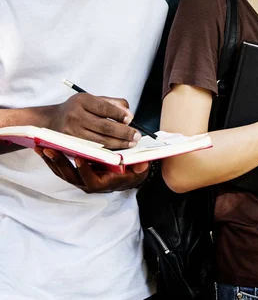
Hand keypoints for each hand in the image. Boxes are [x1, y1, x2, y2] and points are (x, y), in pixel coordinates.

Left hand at [35, 147, 149, 192]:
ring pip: (63, 172)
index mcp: (104, 183)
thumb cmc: (132, 171)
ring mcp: (80, 179)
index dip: (85, 170)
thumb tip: (142, 164)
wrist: (128, 176)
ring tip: (42, 147)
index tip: (80, 158)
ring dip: (52, 160)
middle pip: (71, 176)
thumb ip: (140, 167)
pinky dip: (51, 159)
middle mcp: (90, 183)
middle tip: (51, 149)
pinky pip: (60, 168)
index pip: (92, 180)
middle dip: (60, 163)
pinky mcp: (74, 173)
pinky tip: (43, 148)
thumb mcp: (139, 170)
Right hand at [47, 93, 140, 148]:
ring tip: (132, 143)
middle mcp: (75, 115)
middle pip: (104, 126)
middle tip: (137, 136)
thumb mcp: (93, 100)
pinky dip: (109, 149)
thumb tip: (129, 115)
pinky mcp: (72, 144)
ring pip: (101, 140)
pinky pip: (94, 148)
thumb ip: (113, 104)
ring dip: (119, 143)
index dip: (119, 114)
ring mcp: (72, 131)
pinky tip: (120, 149)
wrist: (51, 120)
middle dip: (124, 132)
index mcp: (82, 100)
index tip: (130, 119)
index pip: (104, 108)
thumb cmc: (78, 109)